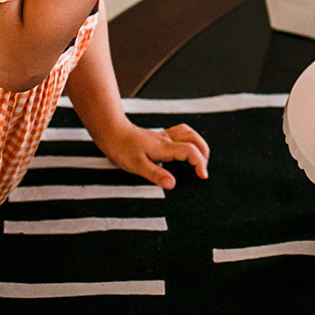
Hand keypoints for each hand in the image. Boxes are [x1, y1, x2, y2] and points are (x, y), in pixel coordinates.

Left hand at [95, 119, 209, 189]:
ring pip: (189, 133)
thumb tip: (172, 184)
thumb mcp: (136, 166)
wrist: (111, 131)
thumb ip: (155, 175)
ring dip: (199, 144)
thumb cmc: (121, 148)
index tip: (202, 176)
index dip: (200, 163)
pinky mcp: (159, 136)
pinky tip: (184, 148)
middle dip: (204, 153)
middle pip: (195, 139)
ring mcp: (163, 136)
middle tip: (202, 170)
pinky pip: (180, 133)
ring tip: (200, 158)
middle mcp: (167, 140)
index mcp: (164, 147)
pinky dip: (189, 139)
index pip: (190, 151)